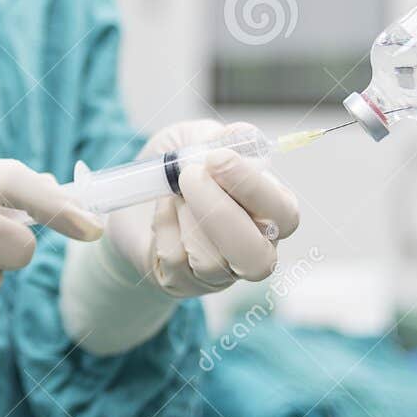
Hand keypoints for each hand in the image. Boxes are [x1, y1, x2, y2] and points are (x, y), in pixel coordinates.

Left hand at [104, 120, 300, 296]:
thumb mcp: (192, 141)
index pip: (284, 214)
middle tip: (189, 175)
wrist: (132, 200)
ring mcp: (219, 273)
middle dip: (220, 214)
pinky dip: (163, 226)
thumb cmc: (175, 170)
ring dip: (186, 217)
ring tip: (174, 191)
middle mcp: (253, 248)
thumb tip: (242, 133)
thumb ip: (217, 138)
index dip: (254, 189)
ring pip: (211, 262)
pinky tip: (162, 210)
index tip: (217, 158)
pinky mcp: (184, 283)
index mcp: (271, 211)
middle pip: (257, 257)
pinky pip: (176, 260)